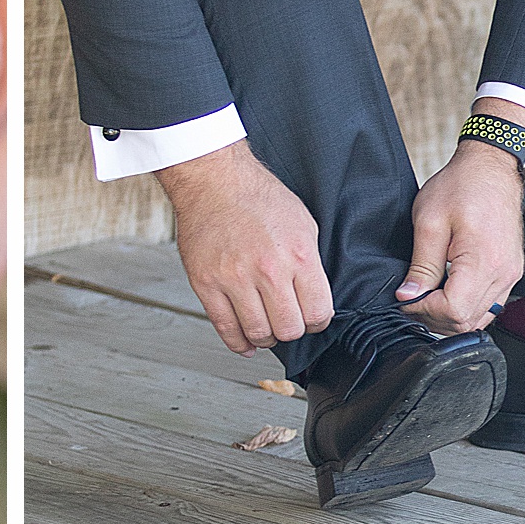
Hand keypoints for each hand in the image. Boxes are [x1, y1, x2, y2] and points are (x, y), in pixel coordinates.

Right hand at [157, 141, 333, 355]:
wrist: (214, 180)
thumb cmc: (258, 197)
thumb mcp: (302, 223)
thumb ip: (310, 263)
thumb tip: (314, 297)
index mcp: (298, 255)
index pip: (318, 313)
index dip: (316, 321)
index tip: (309, 316)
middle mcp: (268, 270)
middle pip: (289, 329)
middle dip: (290, 329)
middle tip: (285, 319)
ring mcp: (234, 278)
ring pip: (258, 333)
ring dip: (265, 336)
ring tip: (265, 325)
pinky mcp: (206, 283)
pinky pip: (225, 328)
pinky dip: (238, 343)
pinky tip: (245, 342)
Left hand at [395, 120, 524, 334]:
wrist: (492, 168)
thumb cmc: (462, 186)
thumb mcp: (429, 221)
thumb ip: (421, 264)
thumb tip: (409, 296)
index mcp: (483, 261)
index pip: (455, 311)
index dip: (424, 310)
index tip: (406, 298)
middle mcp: (503, 274)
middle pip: (467, 322)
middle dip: (433, 317)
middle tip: (411, 299)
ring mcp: (510, 276)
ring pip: (480, 319)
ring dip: (450, 316)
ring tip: (426, 296)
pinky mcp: (510, 273)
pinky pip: (489, 306)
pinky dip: (466, 307)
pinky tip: (446, 291)